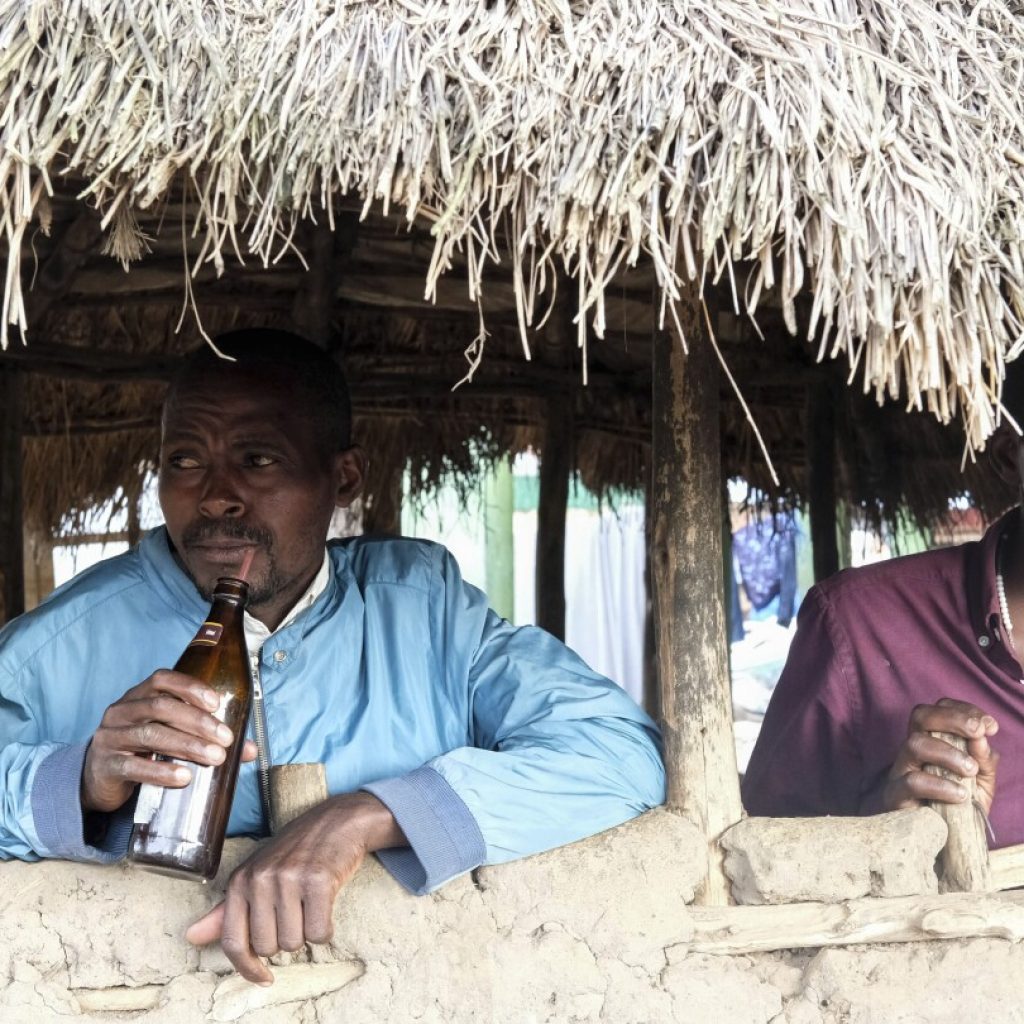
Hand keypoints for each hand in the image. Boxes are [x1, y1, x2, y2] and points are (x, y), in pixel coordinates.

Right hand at [81, 670, 257, 812]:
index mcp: (139, 696)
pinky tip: (184, 777)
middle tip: (226, 738)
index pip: (162, 680)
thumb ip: (206, 737)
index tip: (217, 702)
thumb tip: (249, 749)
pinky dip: (161, 771)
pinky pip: (133, 766)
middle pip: (161, 707)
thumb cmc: (142, 751)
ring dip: (187, 745)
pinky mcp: (105, 766)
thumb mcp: (170, 736)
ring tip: (215, 757)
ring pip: (150, 734)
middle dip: (198, 721)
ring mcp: (110, 737)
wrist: (99, 778)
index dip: (190, 687)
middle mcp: (122, 711)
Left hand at [185, 792, 404, 984]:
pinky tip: (325, 906)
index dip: (247, 968)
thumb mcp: (256, 874)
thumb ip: (225, 911)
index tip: (264, 978)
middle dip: (286, 938)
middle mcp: (260, 878)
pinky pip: (319, 933)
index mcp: (240, 880)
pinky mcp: (318, 881)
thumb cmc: (295, 852)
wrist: (338, 821)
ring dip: (307, 932)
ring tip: (310, 904)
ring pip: (294, 943)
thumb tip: (191, 937)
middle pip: (268, 947)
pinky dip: (325, 929)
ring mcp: (289, 878)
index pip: (233, 941)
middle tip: (296, 910)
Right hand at [880, 698, 999, 814]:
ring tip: (970, 770)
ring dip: (948, 752)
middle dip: (951, 718)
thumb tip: (983, 738)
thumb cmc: (959, 808)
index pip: (939, 710)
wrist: (944, 846)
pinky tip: (960, 795)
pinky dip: (940, 785)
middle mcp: (913, 750)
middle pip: (920, 715)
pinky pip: (912, 781)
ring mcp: (901, 770)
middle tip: (977, 731)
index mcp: (932, 741)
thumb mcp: (981, 783)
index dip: (963, 710)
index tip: (989, 725)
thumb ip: (985, 760)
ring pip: (914, 743)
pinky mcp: (895, 795)